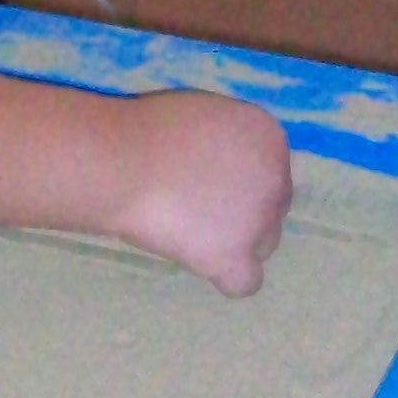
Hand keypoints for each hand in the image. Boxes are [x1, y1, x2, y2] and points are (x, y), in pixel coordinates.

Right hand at [101, 91, 291, 297]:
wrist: (122, 162)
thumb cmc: (148, 129)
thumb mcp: (204, 116)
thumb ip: (226, 141)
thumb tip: (221, 164)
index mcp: (267, 138)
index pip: (272, 170)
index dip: (240, 180)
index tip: (209, 181)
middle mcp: (275, 178)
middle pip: (272, 208)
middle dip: (242, 211)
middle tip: (200, 209)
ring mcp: (258, 221)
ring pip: (264, 244)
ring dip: (234, 240)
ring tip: (190, 232)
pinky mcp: (233, 256)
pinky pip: (246, 281)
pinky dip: (226, 276)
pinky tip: (203, 264)